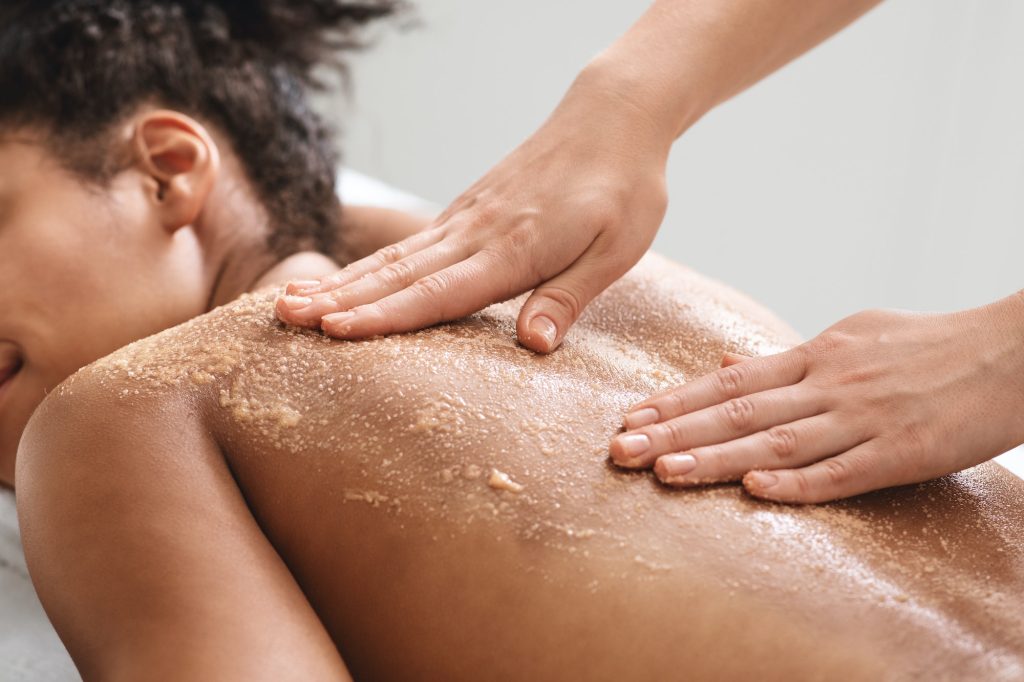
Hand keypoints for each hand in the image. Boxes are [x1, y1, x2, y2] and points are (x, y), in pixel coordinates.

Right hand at [276, 65, 670, 351]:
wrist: (613, 117)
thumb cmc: (624, 188)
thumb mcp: (616, 251)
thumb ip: (568, 297)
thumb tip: (532, 345)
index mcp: (515, 248)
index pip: (440, 291)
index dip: (387, 315)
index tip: (335, 330)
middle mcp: (479, 232)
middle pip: (400, 273)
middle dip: (340, 299)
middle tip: (285, 318)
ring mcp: (467, 218)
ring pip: (395, 257)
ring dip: (342, 282)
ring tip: (292, 301)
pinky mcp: (467, 211)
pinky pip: (409, 244)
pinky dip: (370, 264)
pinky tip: (346, 278)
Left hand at [609, 296, 1023, 503]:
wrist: (1011, 351)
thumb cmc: (926, 343)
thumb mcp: (850, 336)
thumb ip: (785, 356)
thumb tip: (725, 365)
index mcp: (816, 355)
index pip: (730, 381)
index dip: (676, 400)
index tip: (631, 416)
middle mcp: (829, 384)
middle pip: (738, 411)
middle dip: (674, 432)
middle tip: (621, 450)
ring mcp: (864, 419)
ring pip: (777, 442)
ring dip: (716, 459)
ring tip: (664, 472)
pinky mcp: (902, 453)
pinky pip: (841, 472)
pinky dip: (797, 482)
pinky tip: (754, 490)